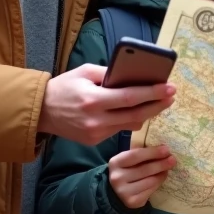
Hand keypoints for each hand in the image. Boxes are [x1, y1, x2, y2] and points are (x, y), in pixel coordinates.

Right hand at [38, 64, 175, 145]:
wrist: (41, 111)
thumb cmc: (64, 86)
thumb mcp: (85, 72)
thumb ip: (108, 74)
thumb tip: (133, 75)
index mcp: (94, 100)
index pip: (130, 97)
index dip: (152, 93)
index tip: (168, 87)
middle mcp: (96, 120)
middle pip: (136, 115)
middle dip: (157, 105)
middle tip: (172, 96)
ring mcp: (95, 133)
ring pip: (130, 125)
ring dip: (146, 114)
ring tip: (159, 102)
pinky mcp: (94, 141)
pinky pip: (118, 130)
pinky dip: (129, 120)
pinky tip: (137, 111)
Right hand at [108, 145, 175, 208]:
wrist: (118, 193)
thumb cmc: (127, 170)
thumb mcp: (128, 160)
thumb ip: (141, 154)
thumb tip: (163, 149)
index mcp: (116, 162)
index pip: (136, 155)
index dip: (152, 152)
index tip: (166, 150)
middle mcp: (117, 177)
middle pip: (145, 169)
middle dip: (161, 164)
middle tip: (173, 160)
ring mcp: (124, 191)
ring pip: (150, 181)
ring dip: (162, 174)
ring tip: (168, 169)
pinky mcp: (132, 202)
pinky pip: (151, 190)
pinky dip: (158, 183)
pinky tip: (160, 178)